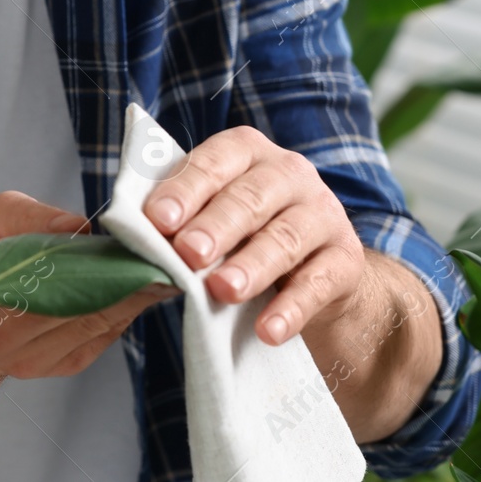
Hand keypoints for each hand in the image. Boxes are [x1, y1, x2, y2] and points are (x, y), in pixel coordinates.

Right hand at [0, 190, 179, 379]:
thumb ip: (27, 218)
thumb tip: (79, 225)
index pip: (64, 289)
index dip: (111, 272)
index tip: (146, 250)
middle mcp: (18, 345)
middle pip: (94, 310)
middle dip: (136, 283)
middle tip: (171, 256)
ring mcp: (41, 362)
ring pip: (105, 326)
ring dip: (138, 298)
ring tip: (164, 267)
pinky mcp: (59, 367)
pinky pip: (103, 337)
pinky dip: (124, 311)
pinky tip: (141, 288)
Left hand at [142, 126, 365, 346]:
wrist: (315, 269)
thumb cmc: (243, 233)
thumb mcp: (213, 215)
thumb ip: (179, 219)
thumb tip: (135, 236)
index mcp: (247, 152)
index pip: (214, 162)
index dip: (185, 189)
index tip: (157, 220)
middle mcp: (289, 173)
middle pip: (250, 198)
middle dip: (216, 226)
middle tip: (187, 252)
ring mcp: (323, 213)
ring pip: (285, 238)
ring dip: (251, 266)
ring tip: (223, 290)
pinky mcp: (345, 259)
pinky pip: (319, 283)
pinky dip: (292, 309)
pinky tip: (268, 330)